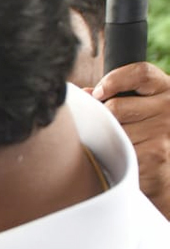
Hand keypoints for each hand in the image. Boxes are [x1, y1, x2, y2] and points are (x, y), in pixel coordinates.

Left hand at [91, 61, 169, 219]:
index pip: (140, 73)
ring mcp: (165, 131)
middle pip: (116, 106)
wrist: (167, 175)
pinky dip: (113, 157)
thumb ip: (118, 97)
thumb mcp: (142, 111)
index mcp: (167, 90)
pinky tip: (123, 160)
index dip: (114, 80)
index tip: (98, 92)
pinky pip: (117, 150)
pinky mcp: (156, 154)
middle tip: (106, 130)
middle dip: (103, 120)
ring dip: (107, 141)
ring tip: (119, 148)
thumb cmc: (150, 138)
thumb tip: (86, 92)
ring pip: (113, 130)